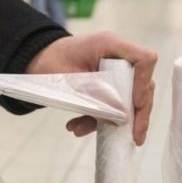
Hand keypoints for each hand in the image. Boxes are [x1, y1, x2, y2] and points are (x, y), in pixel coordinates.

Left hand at [26, 32, 157, 145]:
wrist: (36, 62)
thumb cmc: (51, 62)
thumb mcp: (73, 79)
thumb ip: (97, 93)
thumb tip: (121, 116)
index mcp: (111, 46)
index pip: (145, 59)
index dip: (144, 82)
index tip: (134, 104)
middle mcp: (118, 58)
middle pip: (144, 85)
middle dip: (139, 113)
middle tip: (135, 137)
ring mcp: (115, 73)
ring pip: (130, 100)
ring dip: (115, 121)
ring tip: (94, 133)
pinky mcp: (108, 87)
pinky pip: (113, 106)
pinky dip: (99, 120)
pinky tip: (77, 128)